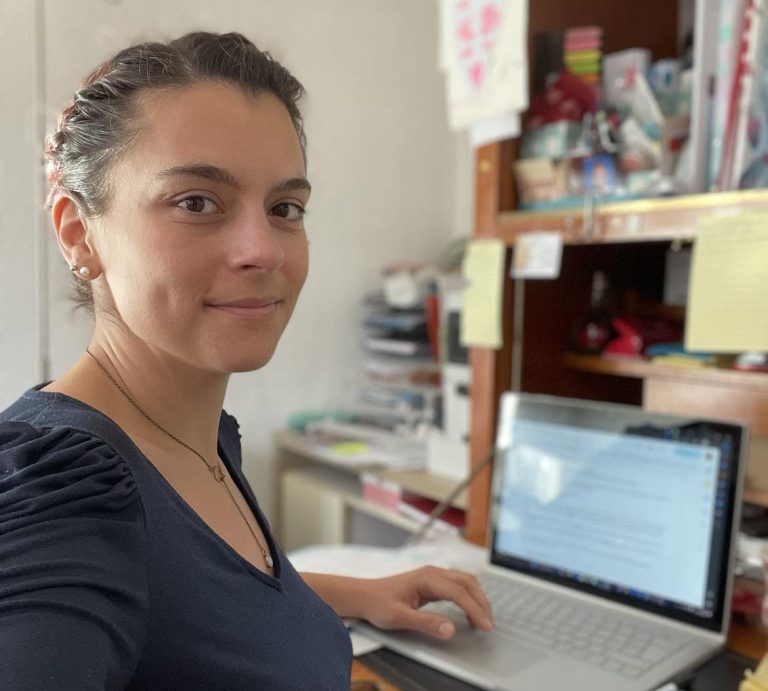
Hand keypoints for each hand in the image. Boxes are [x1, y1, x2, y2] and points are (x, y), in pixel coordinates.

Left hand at [356, 566, 492, 640]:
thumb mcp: (400, 618)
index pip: (458, 592)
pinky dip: (468, 597)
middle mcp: (432, 573)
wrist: (364, 595)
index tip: (485, 626)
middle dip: (481, 601)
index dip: (474, 609)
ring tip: (483, 619)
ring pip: (464, 582)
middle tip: (489, 623)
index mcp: (427, 578)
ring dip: (476, 598)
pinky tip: (468, 612)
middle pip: (466, 582)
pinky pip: (456, 586)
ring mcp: (432, 575)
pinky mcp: (431, 582)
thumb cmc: (378, 604)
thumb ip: (426, 623)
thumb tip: (451, 629)